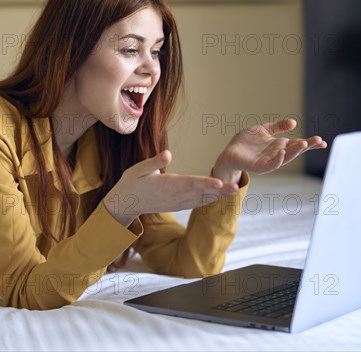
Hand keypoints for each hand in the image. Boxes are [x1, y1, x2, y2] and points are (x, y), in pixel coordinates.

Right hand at [103, 150, 239, 226]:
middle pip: (199, 193)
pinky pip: (195, 203)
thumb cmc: (132, 182)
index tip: (219, 182)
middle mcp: (173, 196)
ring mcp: (176, 203)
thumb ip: (154, 162)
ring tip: (234, 190)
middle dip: (218, 191)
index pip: (188, 183)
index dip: (204, 183)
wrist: (125, 204)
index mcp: (165, 185)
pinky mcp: (177, 205)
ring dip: (217, 196)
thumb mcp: (138, 169)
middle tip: (236, 187)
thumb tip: (168, 154)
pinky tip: (220, 196)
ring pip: (200, 199)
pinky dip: (208, 200)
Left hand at [213, 119, 326, 181]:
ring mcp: (269, 161)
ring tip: (304, 144)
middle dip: (306, 146)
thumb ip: (278, 126)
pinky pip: (270, 165)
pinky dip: (277, 160)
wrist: (230, 152)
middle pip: (294, 151)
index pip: (297, 144)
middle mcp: (277, 154)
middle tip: (318, 141)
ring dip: (294, 152)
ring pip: (285, 158)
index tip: (322, 141)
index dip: (310, 143)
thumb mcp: (263, 129)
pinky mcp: (259, 167)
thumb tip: (294, 123)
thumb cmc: (246, 142)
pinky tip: (282, 153)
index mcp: (279, 145)